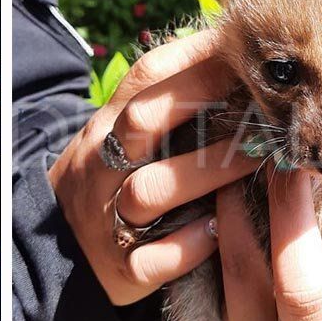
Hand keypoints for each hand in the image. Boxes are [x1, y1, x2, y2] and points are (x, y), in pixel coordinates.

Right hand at [48, 30, 260, 304]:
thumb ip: (174, 102)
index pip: (147, 76)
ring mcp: (108, 217)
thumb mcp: (130, 135)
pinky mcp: (121, 267)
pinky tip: (218, 233)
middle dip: (203, 105)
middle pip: (141, 122)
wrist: (60, 245)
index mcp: (109, 124)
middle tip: (261, 107)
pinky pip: (151, 259)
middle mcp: (103, 165)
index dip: (198, 59)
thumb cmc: (119, 178)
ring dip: (206, 175)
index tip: (246, 53)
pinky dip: (188, 246)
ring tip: (257, 165)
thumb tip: (241, 58)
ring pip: (148, 191)